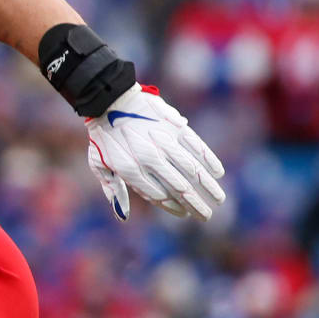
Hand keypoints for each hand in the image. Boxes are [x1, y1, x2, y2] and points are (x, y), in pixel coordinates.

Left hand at [86, 83, 225, 220]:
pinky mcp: (175, 127)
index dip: (174, 208)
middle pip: (180, 189)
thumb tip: (123, 216)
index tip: (184, 214)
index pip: (159, 196)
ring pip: (193, 171)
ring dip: (208, 187)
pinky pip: (197, 147)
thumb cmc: (103, 136)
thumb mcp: (99, 164)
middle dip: (196, 205)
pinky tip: (218, 173)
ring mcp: (164, 142)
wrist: (110, 101)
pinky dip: (210, 161)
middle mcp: (149, 158)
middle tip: (206, 216)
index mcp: (130, 170)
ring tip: (218, 199)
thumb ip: (112, 189)